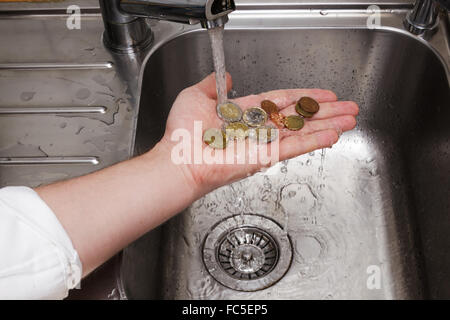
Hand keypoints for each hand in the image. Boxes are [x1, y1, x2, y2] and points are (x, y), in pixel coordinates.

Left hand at [158, 73, 358, 193]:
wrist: (179, 159)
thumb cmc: (181, 133)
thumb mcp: (196, 95)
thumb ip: (213, 84)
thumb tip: (226, 78)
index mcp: (244, 114)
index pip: (282, 101)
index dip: (304, 97)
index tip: (323, 95)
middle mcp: (257, 129)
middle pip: (299, 117)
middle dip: (325, 112)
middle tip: (349, 107)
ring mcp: (263, 144)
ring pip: (302, 131)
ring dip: (327, 125)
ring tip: (351, 119)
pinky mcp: (265, 157)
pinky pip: (294, 147)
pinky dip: (314, 141)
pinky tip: (333, 135)